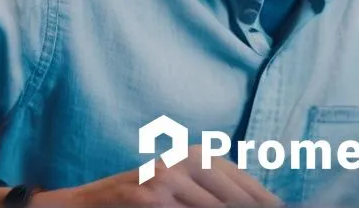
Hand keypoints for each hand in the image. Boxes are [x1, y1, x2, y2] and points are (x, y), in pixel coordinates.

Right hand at [30, 145, 283, 207]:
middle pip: (237, 199)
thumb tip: (263, 205)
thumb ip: (215, 193)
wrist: (90, 203)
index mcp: (200, 156)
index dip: (268, 204)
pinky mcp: (151, 198)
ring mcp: (167, 179)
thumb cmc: (143, 199)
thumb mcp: (181, 186)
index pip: (247, 187)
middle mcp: (186, 160)